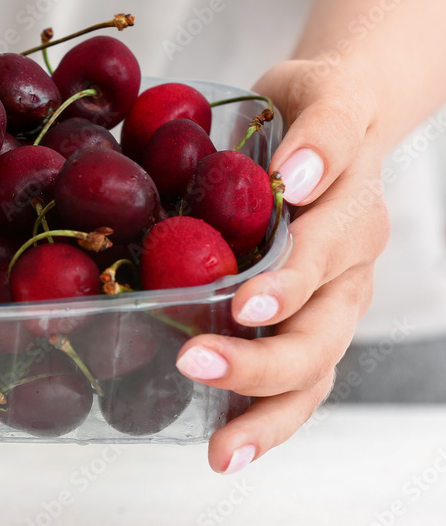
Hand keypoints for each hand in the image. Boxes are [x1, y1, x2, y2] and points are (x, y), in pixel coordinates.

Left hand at [173, 59, 390, 472]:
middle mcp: (347, 269)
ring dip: (266, 412)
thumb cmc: (316, 109)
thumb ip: (321, 130)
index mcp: (352, 214)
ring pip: (312, 372)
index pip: (323, 255)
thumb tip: (295, 175)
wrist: (333, 123)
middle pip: (319, 332)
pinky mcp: (305, 322)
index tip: (246, 305)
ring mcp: (330, 303)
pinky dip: (264, 416)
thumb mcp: (324, 95)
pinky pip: (296, 379)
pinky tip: (226, 443)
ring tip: (223, 451)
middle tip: (195, 365)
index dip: (287, 284)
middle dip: (261, 361)